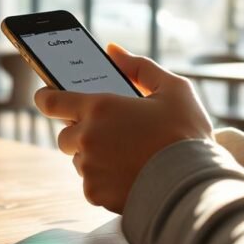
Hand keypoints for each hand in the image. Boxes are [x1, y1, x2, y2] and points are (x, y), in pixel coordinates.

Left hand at [34, 44, 213, 212]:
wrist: (196, 185)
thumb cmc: (187, 133)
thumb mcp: (173, 89)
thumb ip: (139, 66)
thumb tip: (112, 50)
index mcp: (100, 107)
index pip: (51, 101)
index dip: (47, 98)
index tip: (49, 98)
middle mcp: (87, 138)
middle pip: (65, 134)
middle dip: (81, 132)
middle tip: (111, 133)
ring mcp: (89, 168)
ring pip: (79, 160)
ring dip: (93, 156)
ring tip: (126, 155)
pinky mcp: (96, 193)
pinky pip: (91, 183)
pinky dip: (105, 179)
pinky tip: (129, 175)